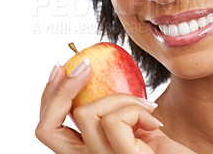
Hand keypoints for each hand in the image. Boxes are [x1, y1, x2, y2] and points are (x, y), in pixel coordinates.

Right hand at [35, 61, 195, 153]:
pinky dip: (136, 108)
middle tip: (85, 66)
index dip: (49, 96)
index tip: (63, 67)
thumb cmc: (166, 150)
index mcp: (87, 152)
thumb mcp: (135, 125)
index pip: (48, 129)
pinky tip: (155, 120)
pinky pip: (115, 120)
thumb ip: (113, 109)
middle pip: (46, 128)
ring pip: (86, 113)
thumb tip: (95, 71)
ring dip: (120, 97)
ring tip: (146, 107)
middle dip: (60, 89)